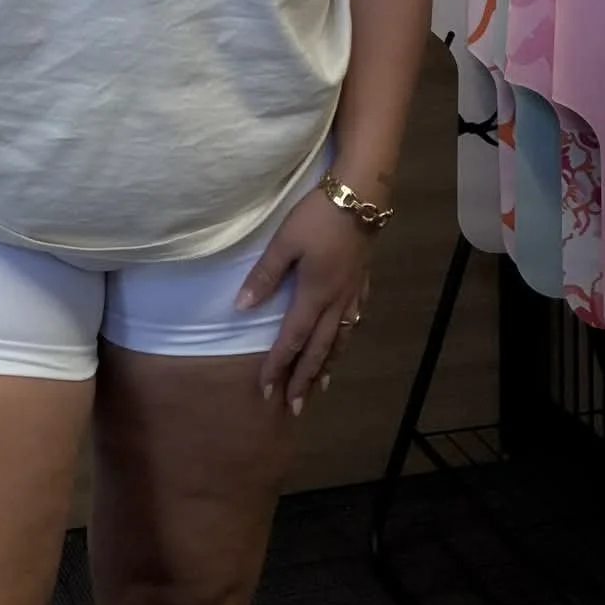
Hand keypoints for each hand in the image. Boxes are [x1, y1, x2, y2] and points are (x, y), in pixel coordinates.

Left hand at [234, 190, 374, 414]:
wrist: (361, 197)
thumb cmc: (318, 217)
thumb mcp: (284, 242)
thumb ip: (265, 275)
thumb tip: (242, 307)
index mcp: (313, 295)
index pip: (292, 340)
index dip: (279, 365)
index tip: (266, 389)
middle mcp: (335, 302)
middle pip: (319, 349)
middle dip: (305, 379)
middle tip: (295, 407)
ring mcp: (353, 293)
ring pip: (340, 339)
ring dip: (328, 365)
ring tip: (322, 387)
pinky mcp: (363, 281)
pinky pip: (354, 320)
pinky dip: (346, 338)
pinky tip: (345, 339)